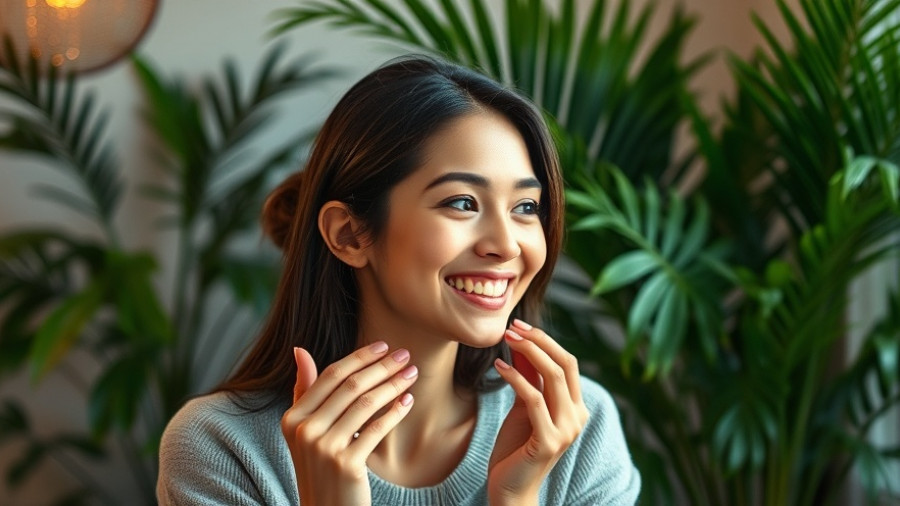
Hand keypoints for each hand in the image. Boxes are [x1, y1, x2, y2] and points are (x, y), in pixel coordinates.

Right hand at [281, 342, 417, 505]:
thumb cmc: (320, 466)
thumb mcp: (304, 430)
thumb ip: (304, 390)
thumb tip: (299, 349)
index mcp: (293, 418)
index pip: (330, 376)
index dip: (359, 357)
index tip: (383, 345)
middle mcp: (304, 431)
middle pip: (350, 386)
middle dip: (381, 367)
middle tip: (405, 355)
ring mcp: (324, 448)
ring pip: (365, 404)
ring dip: (392, 385)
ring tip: (411, 375)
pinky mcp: (346, 465)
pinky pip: (376, 429)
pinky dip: (394, 412)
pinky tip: (408, 402)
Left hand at [488, 320, 588, 504]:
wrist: (510, 488)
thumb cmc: (516, 447)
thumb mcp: (524, 406)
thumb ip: (529, 378)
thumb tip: (521, 341)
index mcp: (576, 407)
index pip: (569, 363)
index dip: (546, 341)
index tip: (519, 326)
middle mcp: (578, 417)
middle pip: (565, 365)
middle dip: (539, 341)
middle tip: (512, 327)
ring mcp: (566, 430)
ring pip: (554, 378)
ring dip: (528, 353)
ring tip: (505, 339)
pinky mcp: (549, 442)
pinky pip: (534, 400)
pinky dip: (516, 378)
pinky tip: (500, 367)